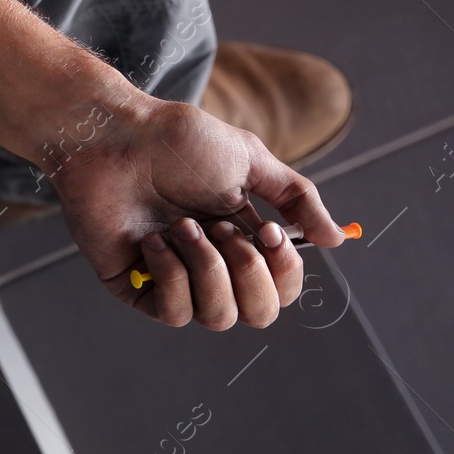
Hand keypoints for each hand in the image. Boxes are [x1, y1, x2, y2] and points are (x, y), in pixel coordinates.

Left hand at [50, 98, 347, 329]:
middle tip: (219, 227)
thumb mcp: (251, 161)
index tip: (268, 231)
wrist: (117, 136)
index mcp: (241, 240)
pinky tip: (154, 239)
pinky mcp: (134, 286)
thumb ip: (297, 200)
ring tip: (182, 226)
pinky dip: (171, 274)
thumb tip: (337, 241)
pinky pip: (171, 313)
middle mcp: (210, 265)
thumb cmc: (178, 141)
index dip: (284, 271)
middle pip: (258, 314)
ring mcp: (171, 278)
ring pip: (218, 317)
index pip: (281, 289)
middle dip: (248, 272)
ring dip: (207, 268)